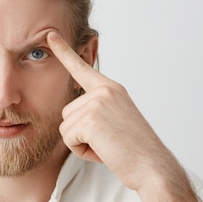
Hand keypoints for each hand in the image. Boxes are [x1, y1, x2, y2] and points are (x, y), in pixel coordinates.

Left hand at [47, 31, 179, 191]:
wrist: (153, 167)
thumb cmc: (134, 151)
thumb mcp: (115, 122)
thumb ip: (96, 112)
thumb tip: (71, 118)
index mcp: (111, 89)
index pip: (82, 68)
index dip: (63, 51)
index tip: (49, 34)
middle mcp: (104, 90)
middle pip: (66, 112)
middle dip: (80, 133)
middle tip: (109, 141)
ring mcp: (97, 102)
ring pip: (65, 127)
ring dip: (81, 143)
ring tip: (108, 146)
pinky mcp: (90, 118)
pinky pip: (68, 138)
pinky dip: (82, 151)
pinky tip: (104, 150)